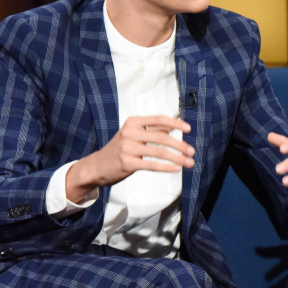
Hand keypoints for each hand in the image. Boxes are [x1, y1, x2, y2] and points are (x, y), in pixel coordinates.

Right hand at [67, 115, 192, 202]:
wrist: (96, 166)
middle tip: (192, 151)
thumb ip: (151, 130)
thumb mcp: (133, 135)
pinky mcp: (127, 163)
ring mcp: (127, 148)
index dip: (175, 123)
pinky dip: (166, 167)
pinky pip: (151, 164)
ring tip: (188, 162)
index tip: (188, 129)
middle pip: (161, 137)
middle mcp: (129, 132)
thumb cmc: (118, 150)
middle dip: (180, 145)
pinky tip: (176, 169)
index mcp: (132, 123)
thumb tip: (172, 127)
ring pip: (159, 152)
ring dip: (177, 158)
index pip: (158, 119)